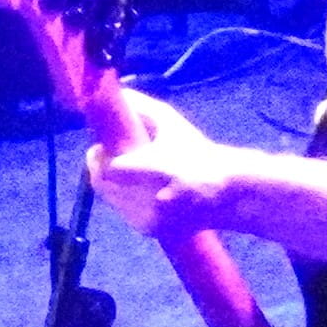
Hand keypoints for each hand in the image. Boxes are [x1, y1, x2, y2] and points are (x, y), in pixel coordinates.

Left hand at [84, 85, 240, 237]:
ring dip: (111, 183)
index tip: (102, 145)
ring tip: (127, 171)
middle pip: (103, 184)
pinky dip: (123, 198)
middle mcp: (150, 198)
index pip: (108, 167)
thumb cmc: (198, 152)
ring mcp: (149, 218)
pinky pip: (122, 211)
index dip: (99, 156)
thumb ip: (142, 107)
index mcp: (156, 168)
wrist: (227, 193)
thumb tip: (116, 95)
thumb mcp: (173, 124)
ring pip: (110, 198)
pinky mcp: (149, 231)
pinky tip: (138, 188)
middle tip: (109, 156)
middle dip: (101, 168)